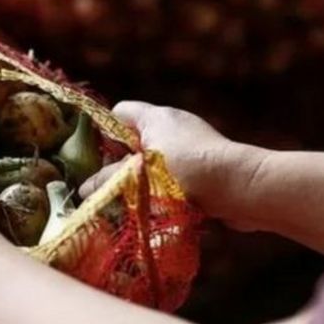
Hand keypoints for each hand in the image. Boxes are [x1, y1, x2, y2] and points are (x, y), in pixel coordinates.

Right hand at [82, 101, 262, 226]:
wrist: (240, 187)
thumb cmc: (186, 172)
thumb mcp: (141, 175)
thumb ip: (111, 180)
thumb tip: (84, 190)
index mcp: (155, 117)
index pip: (120, 112)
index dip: (104, 131)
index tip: (94, 158)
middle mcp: (175, 126)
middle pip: (137, 141)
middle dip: (123, 165)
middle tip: (109, 188)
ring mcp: (193, 147)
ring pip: (157, 163)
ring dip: (145, 183)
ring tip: (132, 204)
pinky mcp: (206, 170)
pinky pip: (177, 178)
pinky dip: (168, 192)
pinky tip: (161, 212)